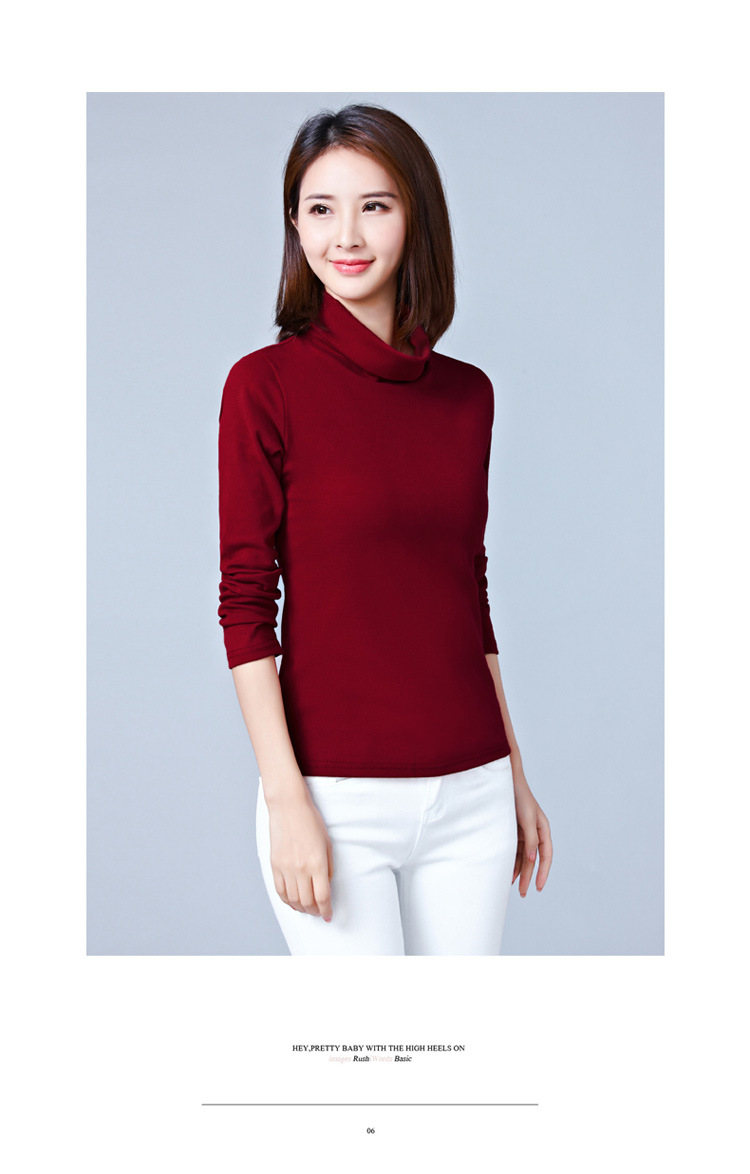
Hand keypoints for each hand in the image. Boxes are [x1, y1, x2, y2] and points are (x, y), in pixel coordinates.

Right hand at [266, 791, 333, 919]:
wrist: (288, 807)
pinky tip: (293, 902)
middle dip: (315, 912)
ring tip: (308, 909)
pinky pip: (280, 891)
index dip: (326, 910)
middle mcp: (300, 869)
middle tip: (319, 913)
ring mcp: (285, 868)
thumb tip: (326, 886)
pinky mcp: (275, 865)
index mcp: (317, 863)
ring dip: (302, 909)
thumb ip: (328, 868)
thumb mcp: (327, 844)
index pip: (322, 897)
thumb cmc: (311, 821)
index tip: (328, 914)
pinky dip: (287, 901)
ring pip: (293, 900)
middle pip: (307, 902)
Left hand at [510, 760, 551, 896]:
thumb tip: (533, 860)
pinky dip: (511, 860)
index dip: (544, 872)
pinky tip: (506, 871)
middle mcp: (535, 831)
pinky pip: (513, 849)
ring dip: (518, 870)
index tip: (539, 887)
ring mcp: (523, 831)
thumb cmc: (519, 797)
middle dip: (529, 876)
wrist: (505, 780)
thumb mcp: (527, 819)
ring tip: (512, 885)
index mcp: (543, 829)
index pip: (546, 855)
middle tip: (523, 893)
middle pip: (533, 859)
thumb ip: (530, 840)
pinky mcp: (512, 829)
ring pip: (523, 856)